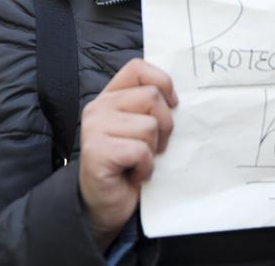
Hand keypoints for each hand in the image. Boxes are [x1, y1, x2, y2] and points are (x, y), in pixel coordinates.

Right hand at [78, 59, 177, 248]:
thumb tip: (179, 97)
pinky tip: (134, 174)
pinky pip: (140, 150)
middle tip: (154, 147)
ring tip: (140, 161)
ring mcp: (94, 128)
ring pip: (149, 125)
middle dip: (165, 125)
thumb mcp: (140, 129)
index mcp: (110, 97)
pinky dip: (146, 167)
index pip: (138, 68)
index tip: (172, 105)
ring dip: (153, 150)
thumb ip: (150, 107)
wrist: (105, 205)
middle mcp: (98, 108)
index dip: (162, 82)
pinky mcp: (97, 151)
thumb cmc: (129, 165)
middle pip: (151, 97)